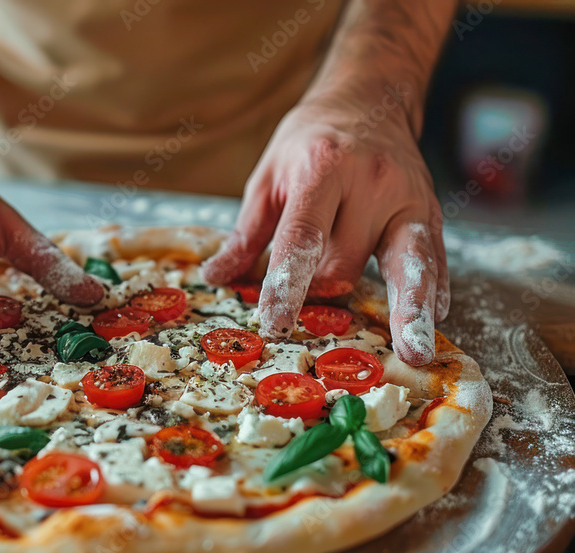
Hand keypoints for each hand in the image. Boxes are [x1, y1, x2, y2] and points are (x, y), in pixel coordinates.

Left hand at [201, 91, 447, 365]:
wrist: (368, 99)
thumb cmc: (308, 142)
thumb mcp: (267, 178)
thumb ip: (247, 233)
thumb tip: (216, 277)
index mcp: (322, 170)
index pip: (302, 238)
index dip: (286, 284)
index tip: (275, 322)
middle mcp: (372, 182)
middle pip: (345, 263)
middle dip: (321, 292)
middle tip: (306, 306)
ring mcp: (409, 197)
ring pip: (407, 265)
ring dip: (408, 311)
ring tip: (415, 353)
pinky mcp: (432, 211)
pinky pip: (436, 259)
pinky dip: (432, 291)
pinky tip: (433, 318)